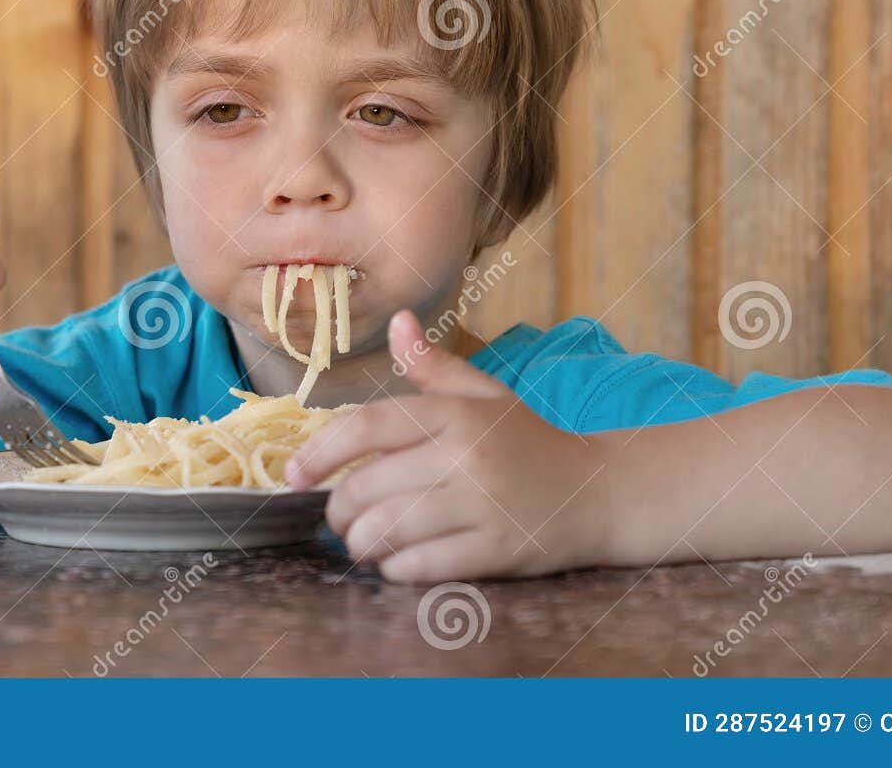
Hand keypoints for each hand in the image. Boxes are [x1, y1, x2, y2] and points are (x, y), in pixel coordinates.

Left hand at [286, 309, 613, 582]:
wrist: (597, 493)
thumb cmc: (527, 442)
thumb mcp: (484, 396)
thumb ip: (434, 366)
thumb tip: (399, 321)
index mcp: (454, 413)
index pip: (367, 428)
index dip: (319, 453)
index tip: (293, 475)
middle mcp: (465, 455)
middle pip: (368, 488)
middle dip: (338, 511)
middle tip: (338, 518)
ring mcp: (483, 504)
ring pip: (388, 531)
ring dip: (361, 544)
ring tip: (363, 541)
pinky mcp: (496, 550)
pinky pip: (420, 566)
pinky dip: (395, 569)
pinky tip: (397, 561)